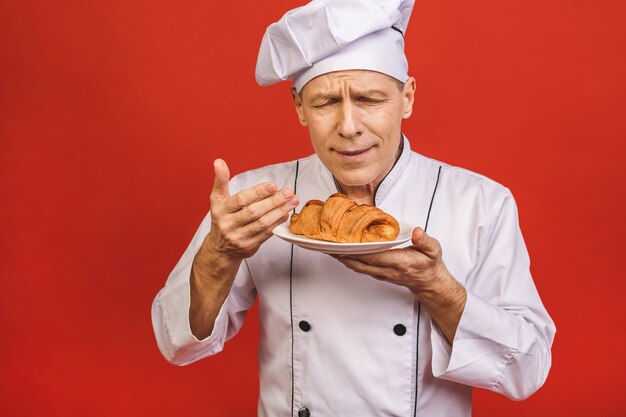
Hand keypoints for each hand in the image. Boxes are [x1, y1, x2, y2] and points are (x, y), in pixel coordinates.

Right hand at [199, 159, 299, 262]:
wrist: (220, 249)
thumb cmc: (221, 219)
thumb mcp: (217, 199)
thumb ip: (221, 180)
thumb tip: (219, 161)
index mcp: (221, 210)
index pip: (241, 200)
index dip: (258, 192)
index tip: (272, 185)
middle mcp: (228, 224)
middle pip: (254, 212)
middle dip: (273, 201)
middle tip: (288, 192)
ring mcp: (239, 237)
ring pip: (263, 223)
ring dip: (280, 211)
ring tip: (292, 200)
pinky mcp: (249, 246)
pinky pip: (267, 233)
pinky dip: (278, 222)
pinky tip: (286, 213)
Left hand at [332, 227, 465, 342]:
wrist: (429, 282)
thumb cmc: (429, 264)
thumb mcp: (433, 250)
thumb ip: (425, 241)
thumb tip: (417, 232)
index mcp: (398, 262)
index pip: (373, 256)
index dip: (356, 250)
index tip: (342, 242)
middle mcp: (386, 270)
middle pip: (358, 263)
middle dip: (340, 254)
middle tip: (325, 243)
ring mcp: (380, 273)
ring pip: (356, 266)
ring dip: (340, 258)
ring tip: (326, 246)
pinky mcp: (377, 273)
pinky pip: (359, 267)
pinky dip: (347, 260)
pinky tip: (339, 252)